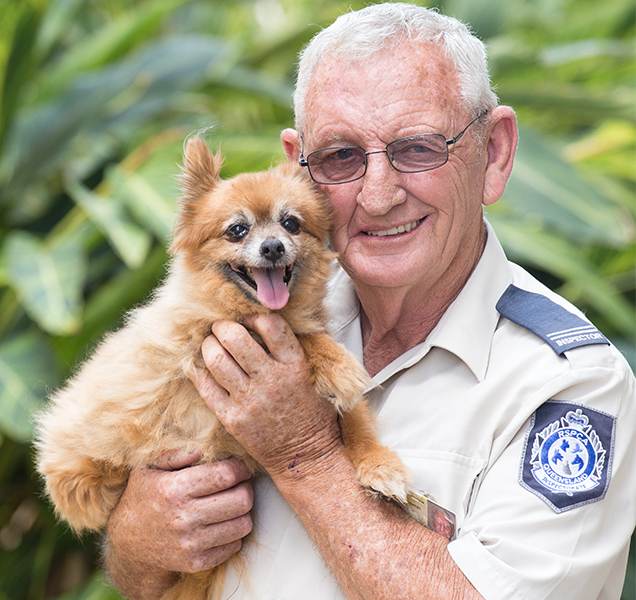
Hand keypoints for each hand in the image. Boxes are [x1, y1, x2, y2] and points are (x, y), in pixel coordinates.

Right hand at [105, 450, 252, 596]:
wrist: (127, 544)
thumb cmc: (144, 496)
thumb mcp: (149, 468)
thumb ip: (176, 454)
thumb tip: (202, 448)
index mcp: (174, 489)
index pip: (225, 475)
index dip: (240, 468)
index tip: (239, 467)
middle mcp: (183, 518)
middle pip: (241, 500)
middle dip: (245, 488)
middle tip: (239, 485)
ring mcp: (190, 544)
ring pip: (242, 524)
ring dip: (242, 512)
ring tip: (231, 504)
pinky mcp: (196, 563)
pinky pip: (234, 545)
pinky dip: (234, 533)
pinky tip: (221, 524)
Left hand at [192, 314, 341, 477]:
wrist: (306, 457)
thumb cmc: (314, 414)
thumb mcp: (315, 376)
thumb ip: (295, 350)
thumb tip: (272, 321)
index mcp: (295, 365)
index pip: (270, 325)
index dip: (255, 316)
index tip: (250, 319)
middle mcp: (271, 380)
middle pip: (235, 338)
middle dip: (224, 326)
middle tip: (222, 327)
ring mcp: (249, 400)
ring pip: (216, 359)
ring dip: (209, 345)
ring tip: (211, 343)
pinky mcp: (233, 418)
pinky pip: (206, 387)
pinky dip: (199, 371)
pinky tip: (201, 366)